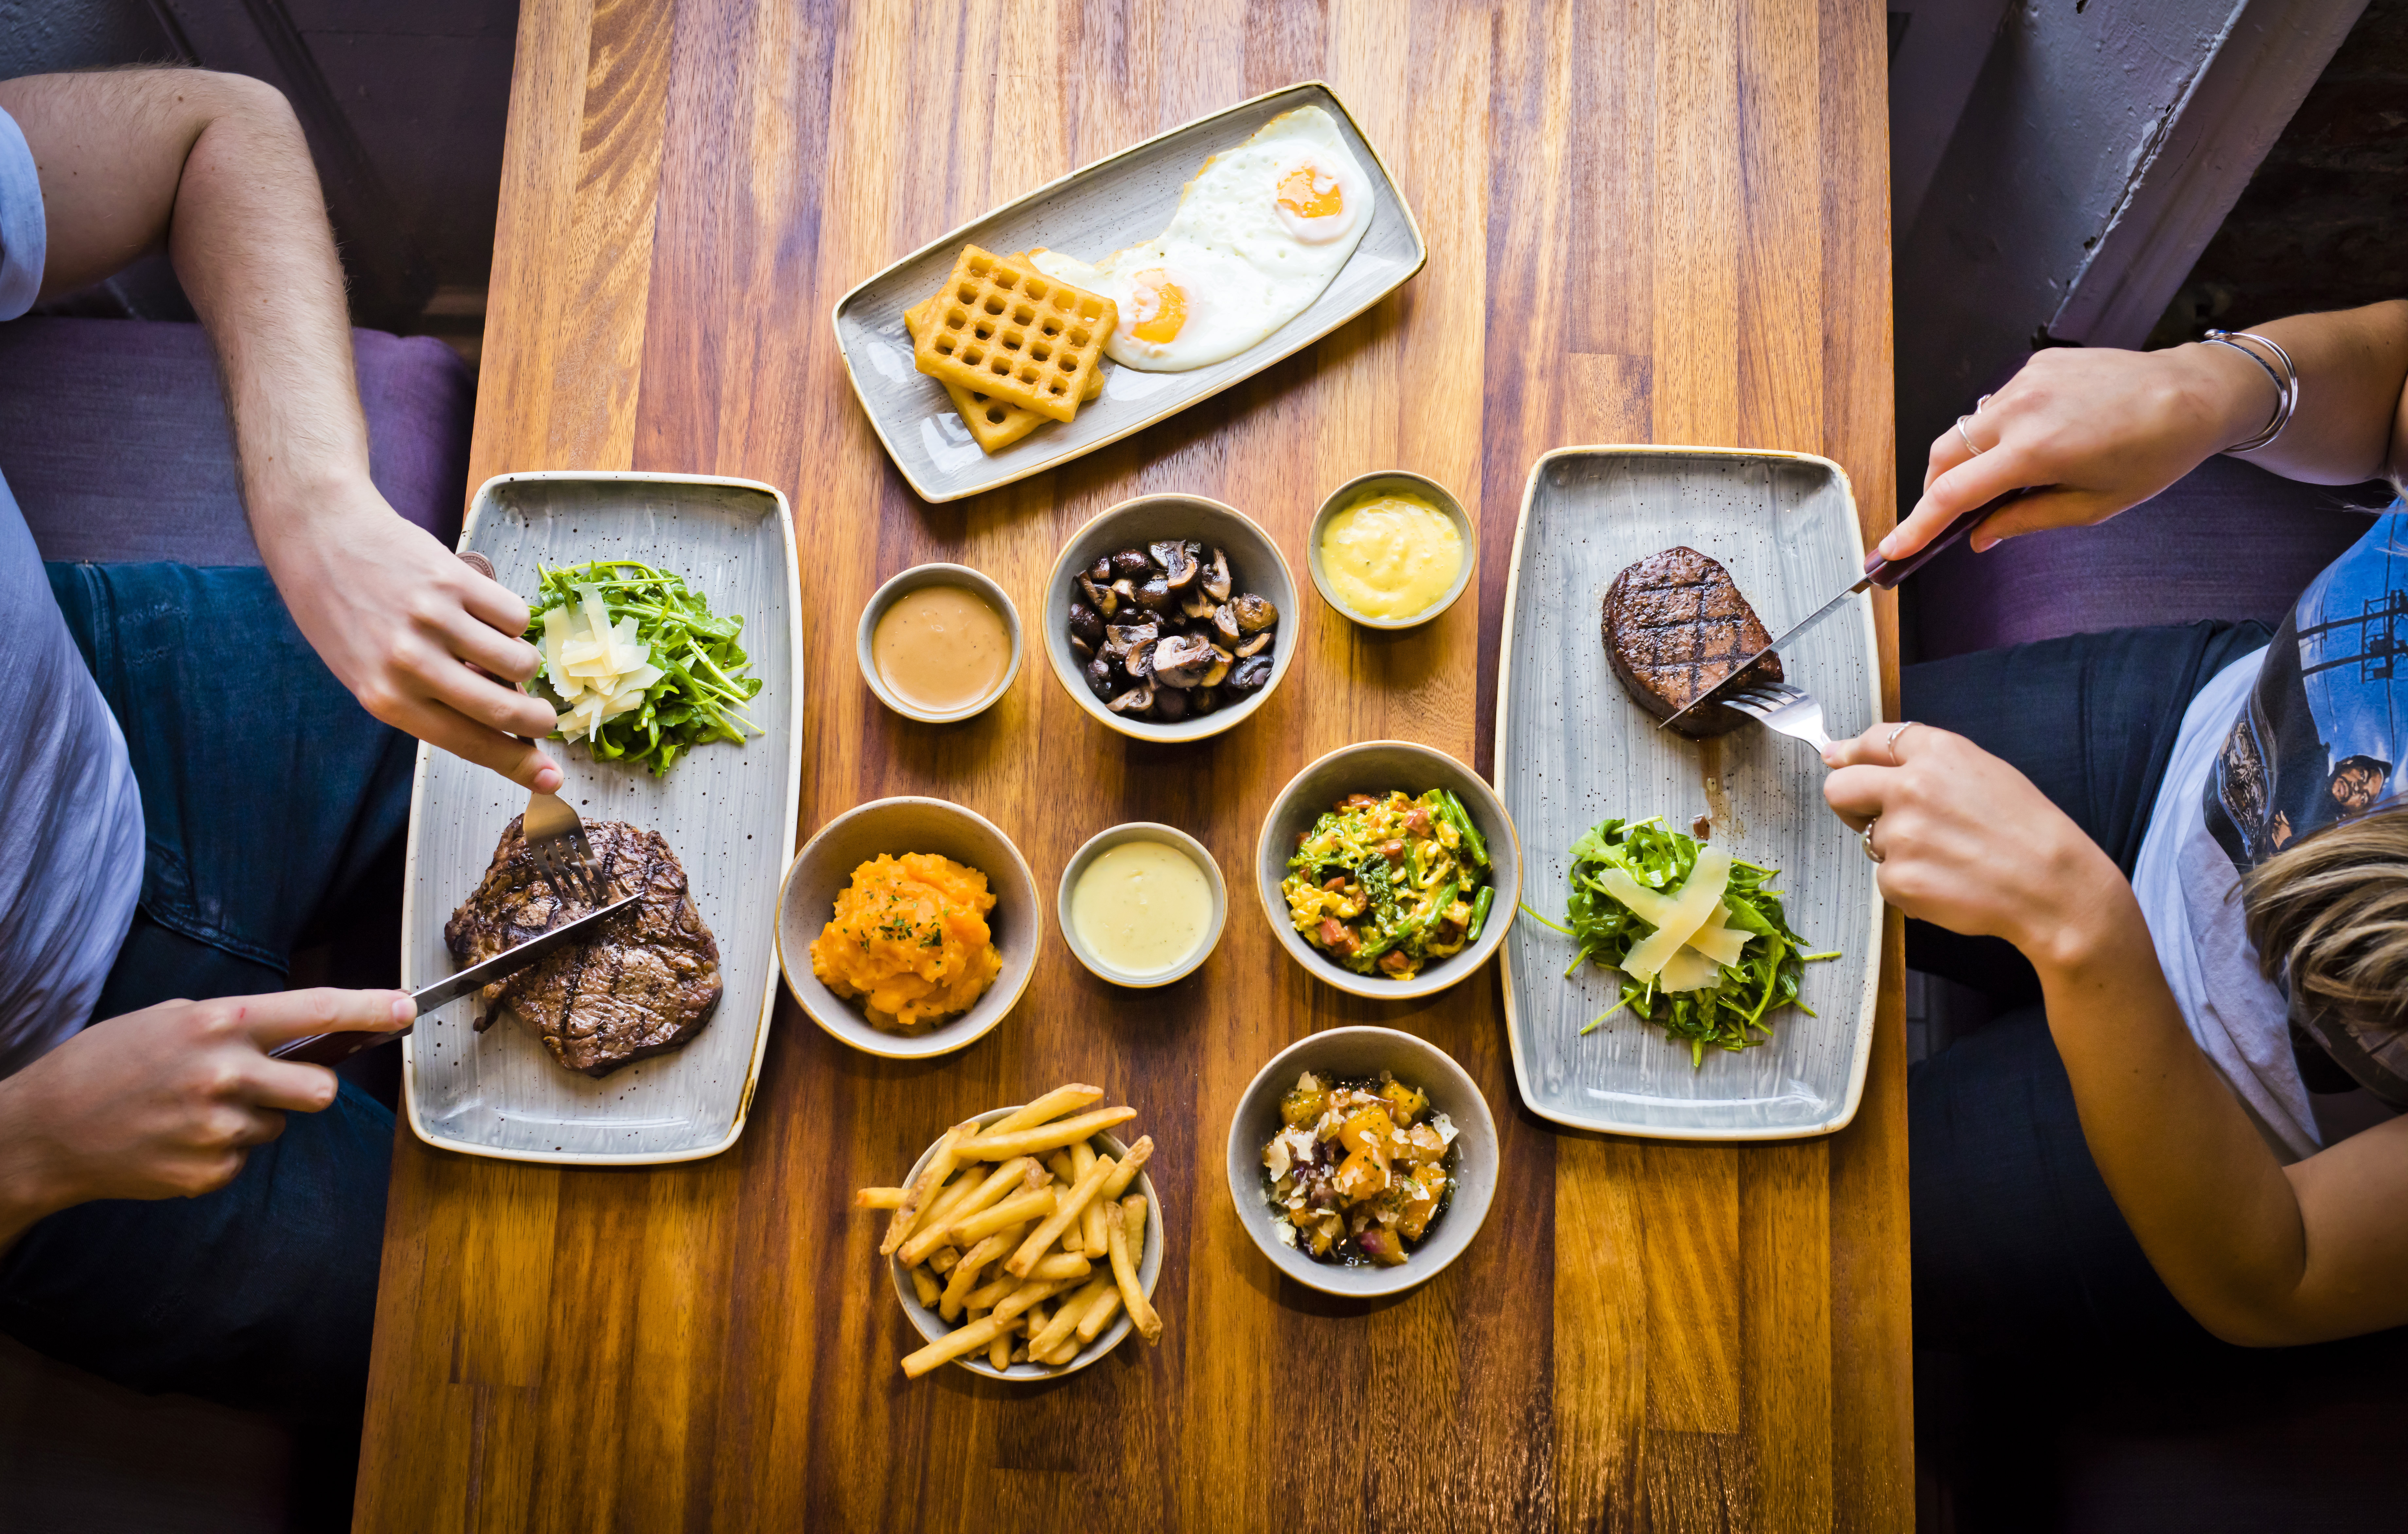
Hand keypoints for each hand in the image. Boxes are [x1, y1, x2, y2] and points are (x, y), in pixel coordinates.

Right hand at [0, 989, 413, 1248]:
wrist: (44, 1130)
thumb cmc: (109, 1064)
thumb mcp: (174, 1020)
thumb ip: (242, 1026)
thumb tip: (308, 1032)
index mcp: (218, 1025)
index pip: (315, 1011)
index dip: (370, 1010)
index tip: (409, 1009)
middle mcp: (224, 1075)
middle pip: (320, 1088)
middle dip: (309, 1088)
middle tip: (271, 1084)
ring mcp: (216, 1129)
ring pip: (280, 1126)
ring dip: (254, 1118)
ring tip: (195, 1110)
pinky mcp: (206, 1172)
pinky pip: (245, 1158)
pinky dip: (223, 1150)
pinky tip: (178, 1139)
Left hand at [261, 475, 563, 790]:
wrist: (320, 537)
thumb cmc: (343, 614)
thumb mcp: (370, 674)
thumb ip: (428, 703)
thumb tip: (499, 728)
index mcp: (386, 698)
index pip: (469, 744)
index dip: (517, 764)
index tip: (551, 780)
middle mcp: (410, 662)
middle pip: (505, 709)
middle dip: (539, 720)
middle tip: (546, 718)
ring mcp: (434, 618)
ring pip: (520, 661)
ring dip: (522, 664)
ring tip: (499, 653)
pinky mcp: (455, 579)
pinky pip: (515, 615)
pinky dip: (511, 622)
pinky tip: (484, 614)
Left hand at [1819, 723, 2131, 969]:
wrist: (2054, 887)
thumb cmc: (2025, 830)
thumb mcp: (1984, 772)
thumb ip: (1922, 760)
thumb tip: (1845, 755)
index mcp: (1937, 753)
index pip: (1871, 741)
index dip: (1852, 754)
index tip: (1841, 762)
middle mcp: (1911, 787)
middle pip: (1840, 789)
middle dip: (1851, 804)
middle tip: (1879, 819)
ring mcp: (1901, 834)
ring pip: (1870, 840)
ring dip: (1897, 850)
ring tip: (1948, 858)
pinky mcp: (1898, 879)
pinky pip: (1886, 879)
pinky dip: (1910, 884)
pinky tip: (1949, 884)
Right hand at [1874, 341, 2277, 563]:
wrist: (2195, 392)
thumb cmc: (2156, 452)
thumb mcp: (2094, 507)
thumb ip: (2026, 521)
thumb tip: (1980, 537)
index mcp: (2035, 451)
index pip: (1952, 494)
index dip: (1916, 526)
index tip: (1893, 548)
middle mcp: (2021, 409)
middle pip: (1943, 455)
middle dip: (1935, 490)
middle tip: (1948, 518)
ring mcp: (2026, 380)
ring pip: (1966, 429)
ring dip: (1969, 460)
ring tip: (2004, 479)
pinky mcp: (2036, 364)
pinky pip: (1996, 404)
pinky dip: (1999, 430)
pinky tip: (2036, 438)